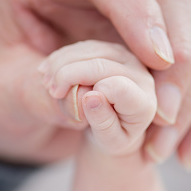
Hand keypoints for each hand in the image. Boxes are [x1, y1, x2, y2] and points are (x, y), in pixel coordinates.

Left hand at [0, 0, 190, 165]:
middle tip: (161, 114)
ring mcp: (131, 16)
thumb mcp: (0, 94)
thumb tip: (95, 100)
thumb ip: (40, 94)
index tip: (157, 61)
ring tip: (165, 147)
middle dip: (177, 55)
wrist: (5, 110)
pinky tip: (188, 153)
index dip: (137, 7)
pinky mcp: (152, 50)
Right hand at [40, 40, 156, 155]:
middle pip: (100, 64)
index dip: (91, 92)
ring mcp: (127, 58)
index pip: (118, 88)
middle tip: (50, 91)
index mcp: (144, 101)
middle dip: (70, 75)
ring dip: (62, 64)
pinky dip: (62, 57)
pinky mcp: (112, 50)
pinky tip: (47, 70)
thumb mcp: (109, 142)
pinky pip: (85, 47)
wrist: (118, 128)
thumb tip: (90, 97)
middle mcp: (140, 74)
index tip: (71, 106)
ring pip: (90, 51)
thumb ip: (103, 124)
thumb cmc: (113, 138)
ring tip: (46, 82)